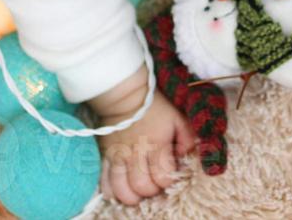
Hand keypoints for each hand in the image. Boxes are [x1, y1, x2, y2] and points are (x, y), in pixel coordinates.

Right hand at [95, 78, 195, 204]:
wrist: (125, 96)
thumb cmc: (155, 108)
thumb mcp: (177, 118)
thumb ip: (187, 138)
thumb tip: (185, 156)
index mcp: (156, 144)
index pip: (163, 177)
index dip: (168, 180)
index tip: (169, 173)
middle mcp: (136, 153)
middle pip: (142, 187)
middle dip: (151, 190)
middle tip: (154, 182)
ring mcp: (118, 156)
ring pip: (121, 189)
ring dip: (132, 195)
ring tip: (138, 189)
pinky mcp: (105, 156)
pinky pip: (104, 182)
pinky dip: (112, 191)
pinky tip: (122, 188)